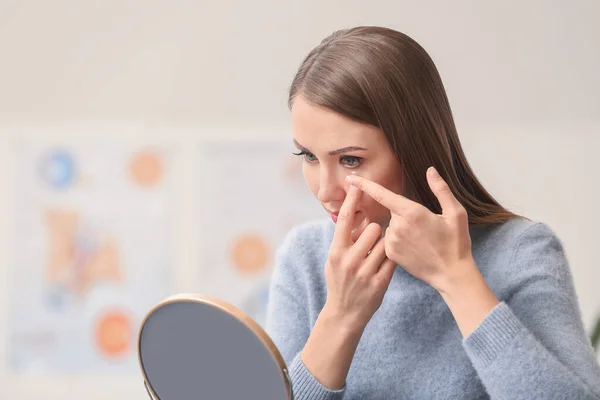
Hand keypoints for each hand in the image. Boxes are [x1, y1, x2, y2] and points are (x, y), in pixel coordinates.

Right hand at [323, 184, 396, 331]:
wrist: (343, 314)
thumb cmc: (339, 282)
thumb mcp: (334, 260)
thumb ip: (345, 239)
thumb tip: (357, 216)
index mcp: (336, 251)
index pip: (345, 219)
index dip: (352, 200)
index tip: (358, 184)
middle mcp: (349, 260)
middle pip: (372, 229)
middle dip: (377, 229)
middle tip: (374, 237)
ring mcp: (364, 272)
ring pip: (385, 243)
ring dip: (385, 243)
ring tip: (378, 252)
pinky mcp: (379, 283)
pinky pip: (392, 260)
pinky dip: (392, 258)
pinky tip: (385, 263)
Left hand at [345, 167, 475, 294]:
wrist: (451, 274)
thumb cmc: (456, 243)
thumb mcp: (456, 213)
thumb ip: (441, 189)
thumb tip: (430, 170)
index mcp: (412, 213)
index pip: (382, 194)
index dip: (365, 185)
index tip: (350, 178)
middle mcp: (398, 226)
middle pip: (393, 212)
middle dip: (404, 214)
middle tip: (425, 227)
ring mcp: (393, 241)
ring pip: (391, 226)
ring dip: (401, 228)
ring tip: (421, 240)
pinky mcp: (391, 254)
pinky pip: (390, 240)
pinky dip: (399, 241)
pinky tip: (414, 249)